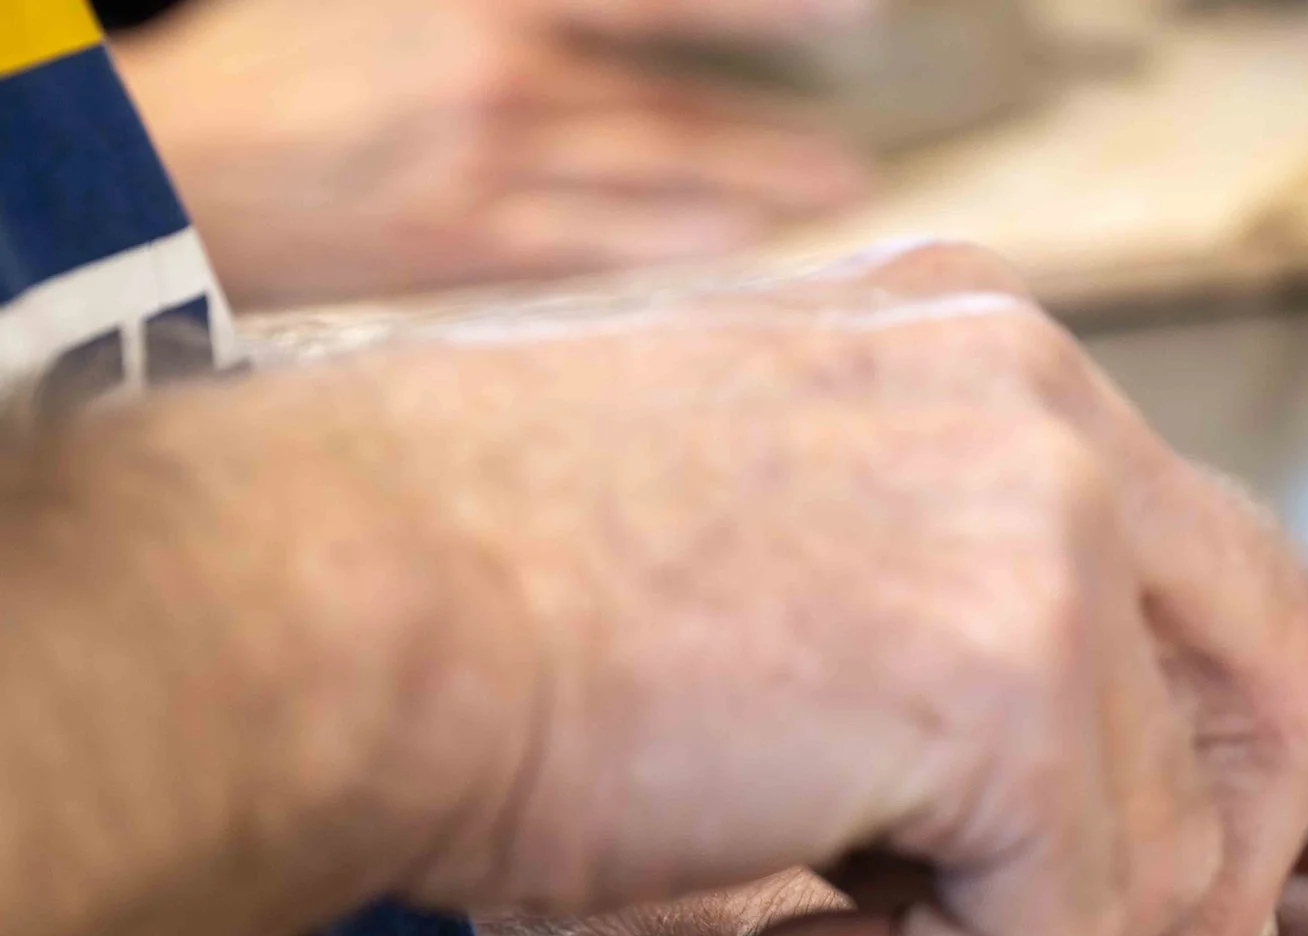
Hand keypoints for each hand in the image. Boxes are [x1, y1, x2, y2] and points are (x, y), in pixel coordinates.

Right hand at [115, 0, 871, 307]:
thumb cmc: (276, 57)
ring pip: (654, 182)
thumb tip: (613, 22)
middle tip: (862, 146)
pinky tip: (742, 247)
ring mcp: (482, 169)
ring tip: (832, 193)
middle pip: (673, 105)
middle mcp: (493, 75)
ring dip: (755, 191)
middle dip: (775, 129)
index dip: (762, 4)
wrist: (158, 167)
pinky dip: (678, 248)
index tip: (855, 11)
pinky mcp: (463, 250)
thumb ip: (521, 3)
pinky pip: (600, 251)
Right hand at [129, 237, 1307, 935]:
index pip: (1221, 584)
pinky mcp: (1011, 674)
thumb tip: (1096, 816)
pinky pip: (1066, 928)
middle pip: (1280, 683)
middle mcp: (1044, 408)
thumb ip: (951, 634)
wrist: (313, 616)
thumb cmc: (480, 612)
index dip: (1218, 778)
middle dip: (1201, 902)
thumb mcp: (779, 571)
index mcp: (988, 362)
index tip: (1129, 928)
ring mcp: (1044, 526)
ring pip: (1158, 850)